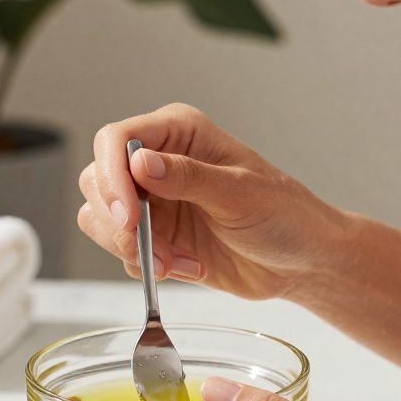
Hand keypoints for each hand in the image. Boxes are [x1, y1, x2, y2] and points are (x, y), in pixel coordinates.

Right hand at [78, 103, 346, 300]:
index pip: (117, 140)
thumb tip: (140, 163)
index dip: (111, 176)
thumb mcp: (240, 193)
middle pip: (98, 180)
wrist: (302, 261)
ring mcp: (154, 200)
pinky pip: (121, 251)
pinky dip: (147, 267)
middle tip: (146, 247)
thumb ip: (189, 177)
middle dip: (117, 220)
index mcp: (179, 133)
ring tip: (175, 262)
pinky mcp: (155, 237)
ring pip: (101, 218)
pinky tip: (188, 267)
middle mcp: (158, 162)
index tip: (128, 215)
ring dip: (130, 248)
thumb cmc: (285, 215)